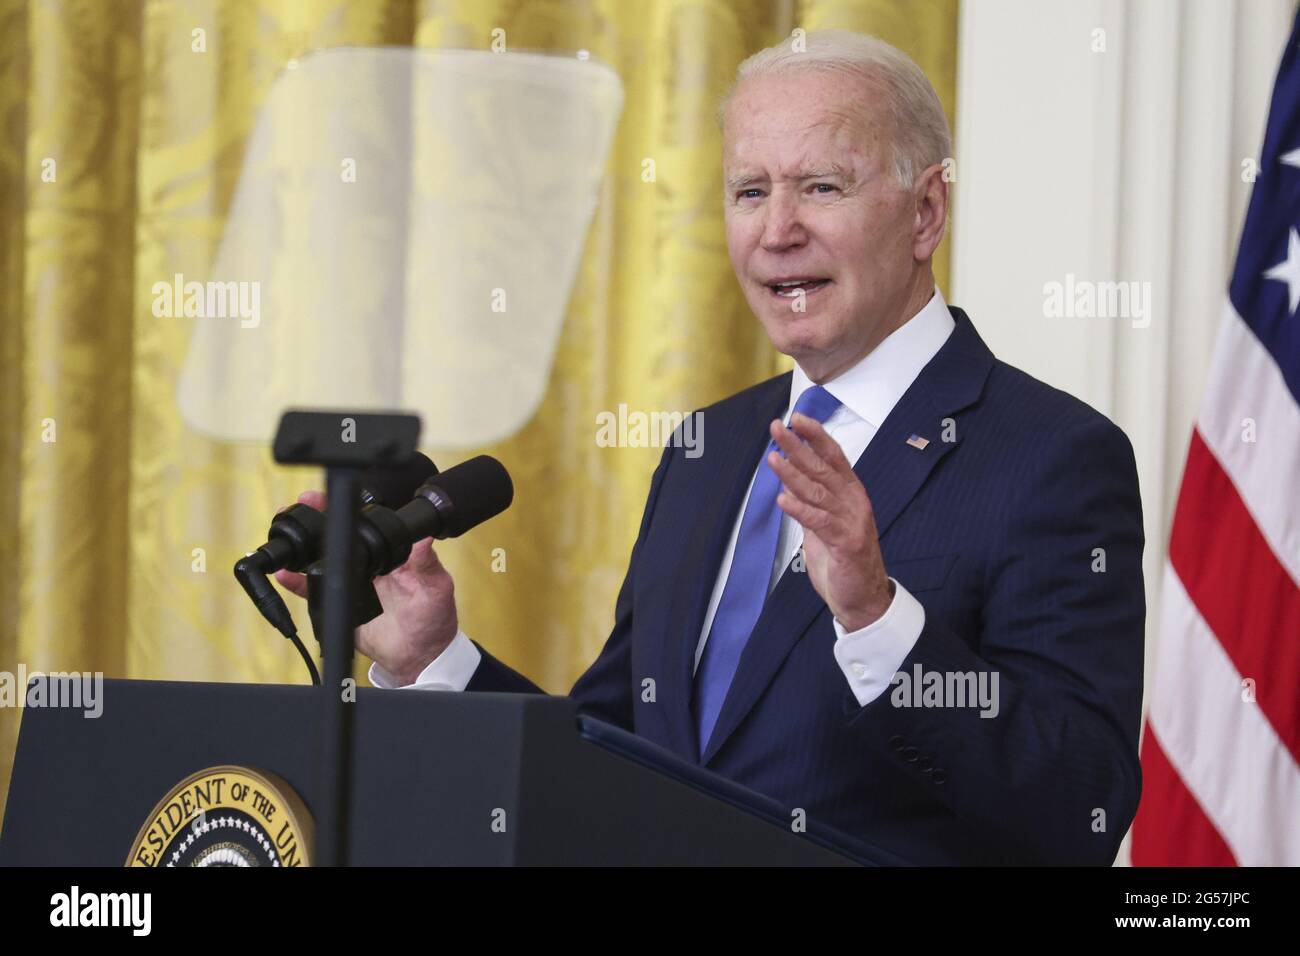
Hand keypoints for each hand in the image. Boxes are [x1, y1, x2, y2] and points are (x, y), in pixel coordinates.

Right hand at [273, 491, 459, 684]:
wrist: (420, 655)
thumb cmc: (433, 618)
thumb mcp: (435, 588)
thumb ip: (427, 564)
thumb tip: (424, 539)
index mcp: (392, 553)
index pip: (367, 525)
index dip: (348, 509)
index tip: (330, 498)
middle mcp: (370, 564)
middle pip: (340, 536)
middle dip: (318, 520)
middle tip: (301, 506)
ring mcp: (354, 582)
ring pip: (324, 559)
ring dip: (304, 547)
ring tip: (286, 535)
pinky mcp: (342, 603)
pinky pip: (315, 590)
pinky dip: (299, 583)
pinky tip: (286, 575)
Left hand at [768, 413, 893, 630]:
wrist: (862, 598)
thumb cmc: (843, 559)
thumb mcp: (824, 524)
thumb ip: (811, 501)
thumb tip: (788, 479)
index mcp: (850, 493)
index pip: (833, 457)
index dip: (816, 436)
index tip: (796, 418)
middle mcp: (853, 502)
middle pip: (822, 468)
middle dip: (798, 446)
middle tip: (777, 428)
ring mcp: (851, 521)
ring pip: (818, 491)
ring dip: (792, 474)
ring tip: (772, 458)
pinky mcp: (846, 543)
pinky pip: (819, 522)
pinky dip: (800, 510)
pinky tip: (782, 499)